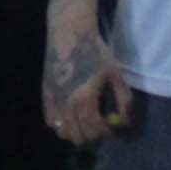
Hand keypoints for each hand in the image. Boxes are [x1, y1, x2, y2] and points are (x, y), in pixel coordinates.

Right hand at [43, 10, 134, 145]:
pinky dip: (60, 124)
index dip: (105, 132)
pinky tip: (69, 115)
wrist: (70, 33)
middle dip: (91, 135)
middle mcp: (67, 104)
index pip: (94, 130)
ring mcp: (54, 100)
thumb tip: (124, 121)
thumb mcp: (115, 74)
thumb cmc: (95, 52)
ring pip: (62, 132)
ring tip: (84, 123)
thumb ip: (123, 99)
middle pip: (78, 136)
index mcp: (85, 99)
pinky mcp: (46, 95)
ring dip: (75, 132)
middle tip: (99, 126)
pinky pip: (50, 120)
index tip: (110, 127)